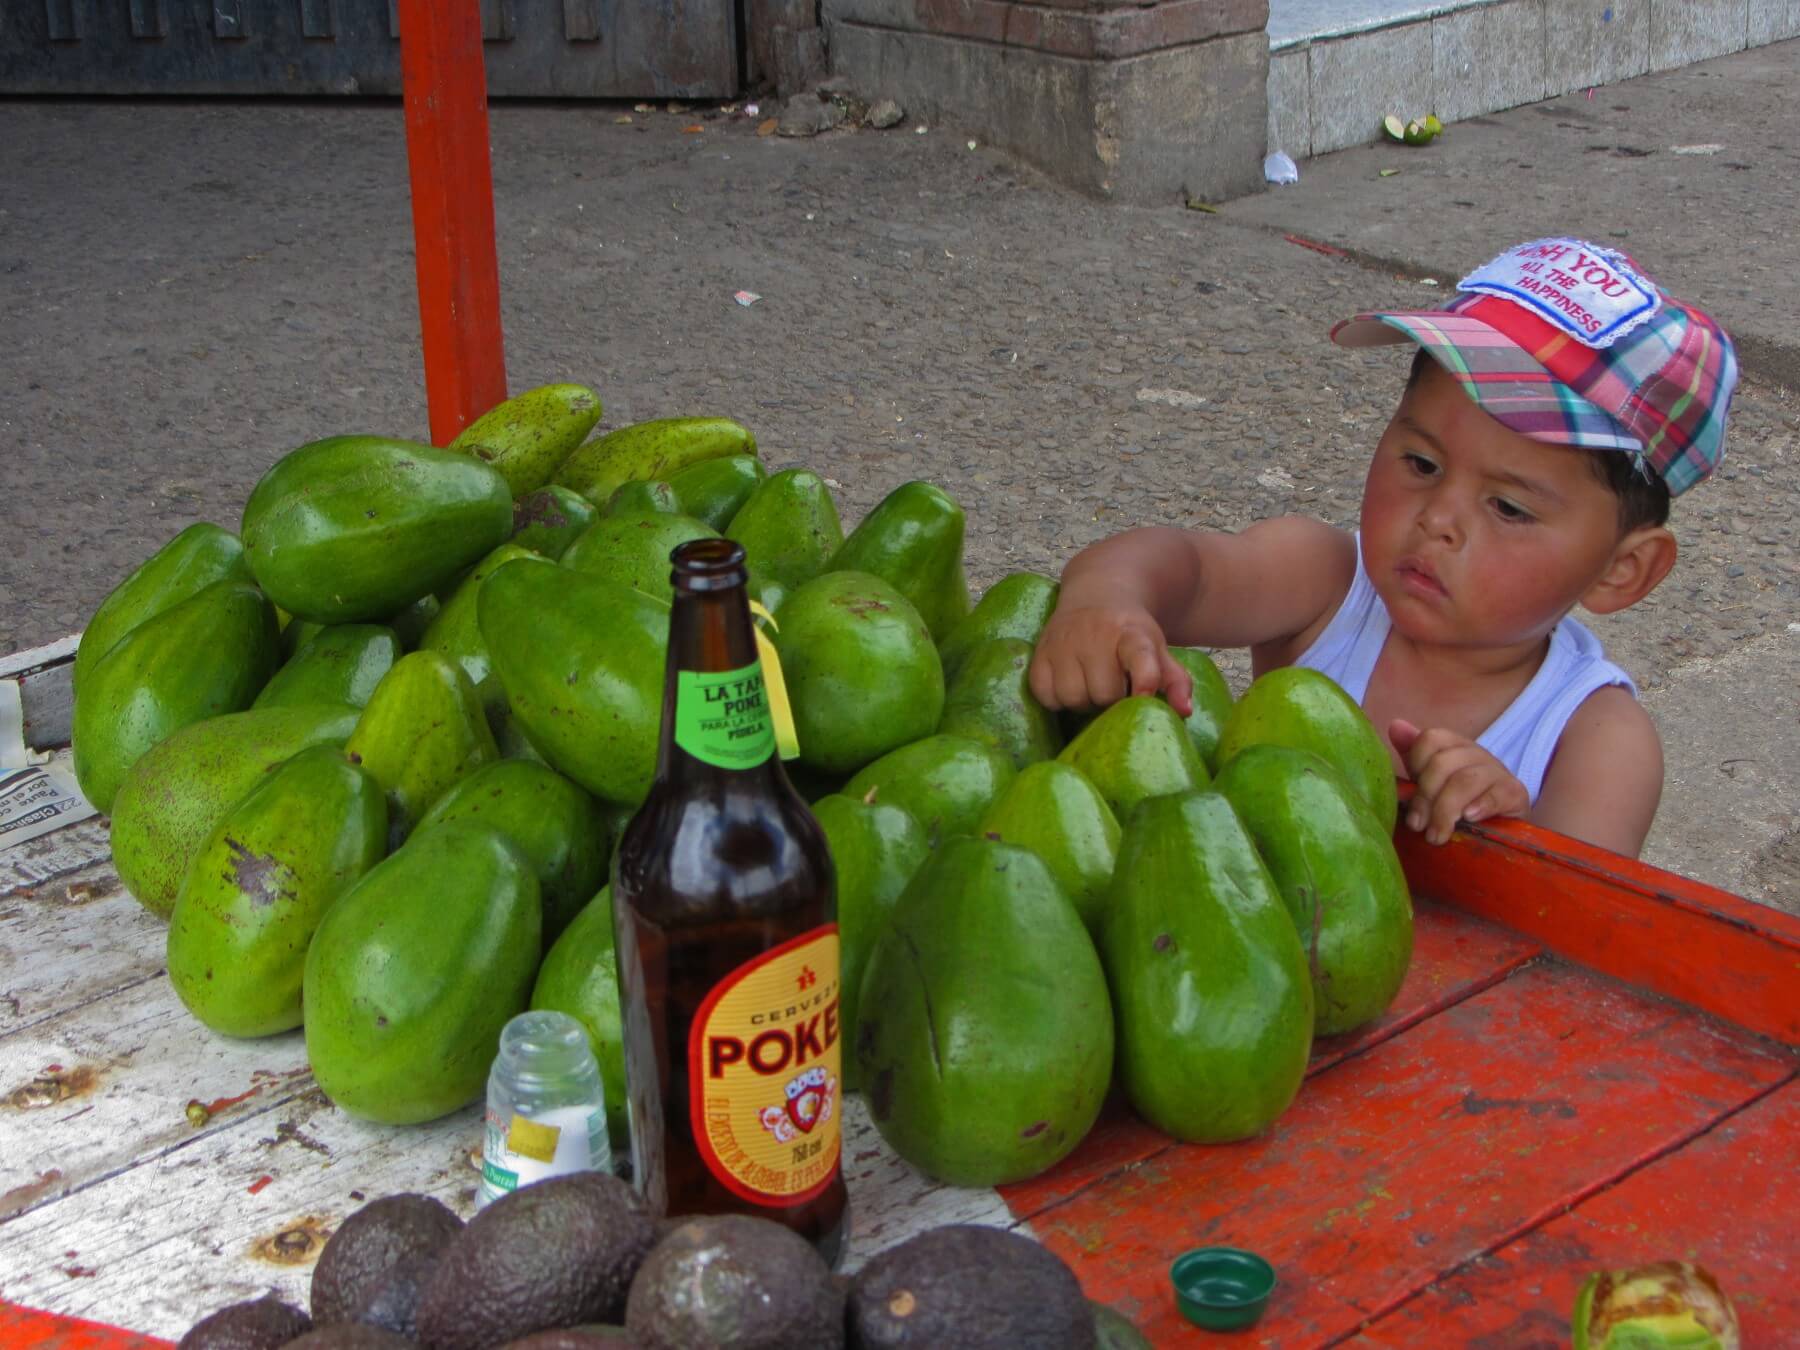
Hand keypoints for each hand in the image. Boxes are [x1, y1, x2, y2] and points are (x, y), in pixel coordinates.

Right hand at [1029, 605, 1193, 715]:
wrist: (1096, 593)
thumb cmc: (1130, 632)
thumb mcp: (1158, 649)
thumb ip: (1175, 680)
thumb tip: (1184, 711)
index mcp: (1132, 634)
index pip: (1140, 658)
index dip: (1144, 681)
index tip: (1144, 698)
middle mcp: (1095, 634)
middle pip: (1105, 693)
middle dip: (1112, 699)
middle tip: (1114, 688)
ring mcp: (1064, 641)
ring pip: (1073, 698)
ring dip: (1084, 701)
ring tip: (1091, 686)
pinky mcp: (1040, 652)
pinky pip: (1045, 695)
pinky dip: (1057, 699)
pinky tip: (1069, 684)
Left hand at [1388, 719, 1529, 844]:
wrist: (1502, 823)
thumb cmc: (1458, 800)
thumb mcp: (1431, 780)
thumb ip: (1413, 755)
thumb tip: (1395, 726)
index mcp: (1452, 744)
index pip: (1430, 739)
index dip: (1415, 764)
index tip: (1409, 795)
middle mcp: (1475, 752)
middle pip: (1443, 763)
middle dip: (1425, 797)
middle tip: (1417, 826)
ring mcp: (1497, 771)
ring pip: (1465, 781)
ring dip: (1446, 810)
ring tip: (1436, 836)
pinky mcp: (1515, 792)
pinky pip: (1497, 794)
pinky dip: (1481, 806)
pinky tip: (1469, 818)